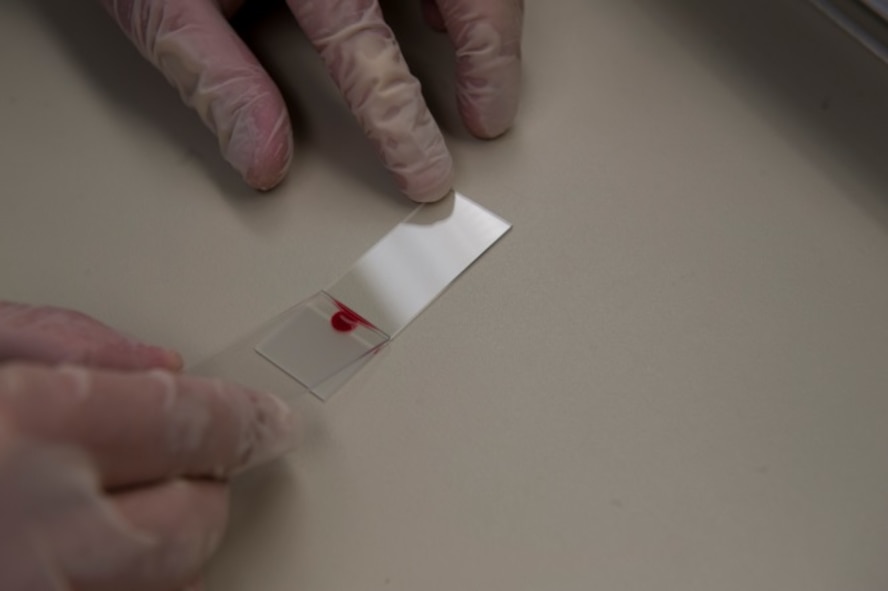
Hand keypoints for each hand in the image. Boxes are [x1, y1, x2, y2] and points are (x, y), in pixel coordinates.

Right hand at [0, 303, 297, 589]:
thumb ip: (53, 341)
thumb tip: (157, 364)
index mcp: (20, 430)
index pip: (185, 419)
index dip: (242, 417)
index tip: (271, 419)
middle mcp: (34, 530)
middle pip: (193, 517)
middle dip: (206, 483)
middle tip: (192, 462)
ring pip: (174, 580)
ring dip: (173, 541)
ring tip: (128, 506)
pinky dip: (140, 584)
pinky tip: (104, 557)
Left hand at [99, 0, 523, 200]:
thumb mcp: (160, 1)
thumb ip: (213, 75)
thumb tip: (262, 155)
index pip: (365, 51)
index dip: (402, 121)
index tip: (424, 170)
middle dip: (487, 56)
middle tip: (490, 113)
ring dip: (490, 11)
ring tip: (491, 63)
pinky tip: (453, 7)